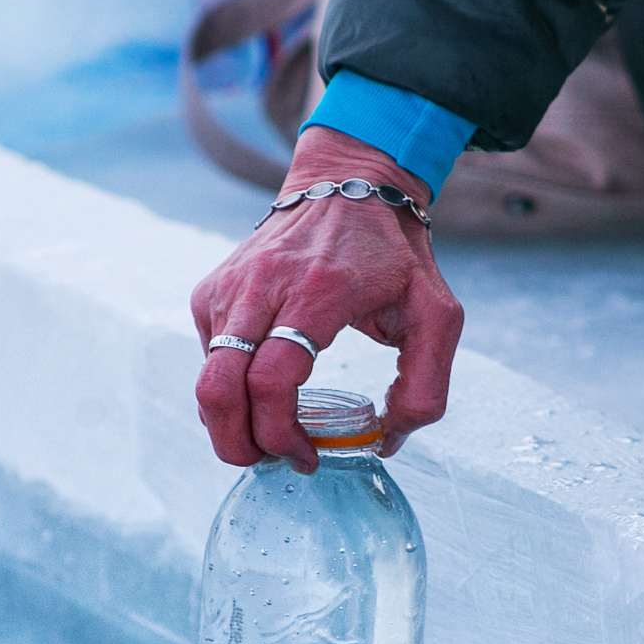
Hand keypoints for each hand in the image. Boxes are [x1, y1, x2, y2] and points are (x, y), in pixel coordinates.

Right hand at [192, 127, 463, 471]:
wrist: (347, 183)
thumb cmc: (395, 253)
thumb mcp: (438, 314)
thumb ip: (427, 387)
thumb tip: (385, 442)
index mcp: (318, 292)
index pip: (271, 380)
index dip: (280, 434)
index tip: (307, 457)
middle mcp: (262, 287)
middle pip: (219, 390)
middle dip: (238, 445)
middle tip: (275, 461)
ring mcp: (229, 287)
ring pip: (206, 380)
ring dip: (231, 424)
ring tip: (272, 435)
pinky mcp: (211, 291)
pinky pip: (208, 360)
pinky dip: (228, 390)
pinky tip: (264, 391)